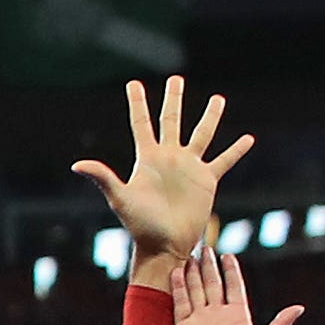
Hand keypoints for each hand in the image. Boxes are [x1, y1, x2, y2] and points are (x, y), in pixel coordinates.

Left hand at [74, 76, 251, 276]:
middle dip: (174, 99)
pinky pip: (224, 161)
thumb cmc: (139, 225)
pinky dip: (236, 150)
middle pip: (171, 121)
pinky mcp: (206, 180)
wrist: (164, 245)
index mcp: (147, 159)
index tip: (133, 83)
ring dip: (210, 117)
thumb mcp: (120, 199)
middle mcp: (168, 158)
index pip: (141, 124)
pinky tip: (248, 139)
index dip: (137, 103)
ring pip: (202, 134)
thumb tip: (76, 164)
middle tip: (176, 79)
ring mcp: (189, 168)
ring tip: (218, 98)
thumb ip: (103, 178)